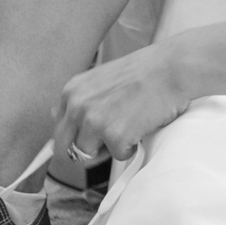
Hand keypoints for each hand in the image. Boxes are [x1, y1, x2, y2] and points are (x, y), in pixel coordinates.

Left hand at [57, 41, 193, 162]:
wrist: (171, 68)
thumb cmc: (143, 72)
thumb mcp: (100, 79)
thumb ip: (79, 99)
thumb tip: (54, 115)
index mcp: (71, 91)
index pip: (59, 129)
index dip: (77, 136)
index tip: (92, 136)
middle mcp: (77, 107)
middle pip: (65, 148)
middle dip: (85, 151)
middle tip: (107, 142)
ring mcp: (94, 122)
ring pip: (89, 156)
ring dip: (109, 148)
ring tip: (129, 128)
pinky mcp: (114, 136)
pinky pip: (118, 156)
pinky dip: (132, 147)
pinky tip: (142, 127)